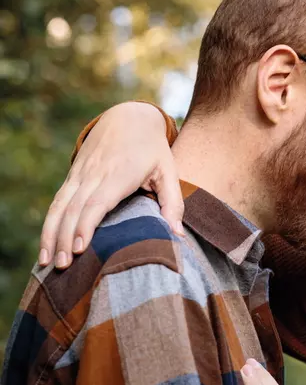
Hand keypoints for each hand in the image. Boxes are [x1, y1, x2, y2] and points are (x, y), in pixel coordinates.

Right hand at [39, 102, 183, 268]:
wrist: (129, 117)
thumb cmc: (153, 149)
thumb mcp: (169, 171)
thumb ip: (174, 203)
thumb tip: (178, 236)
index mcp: (119, 174)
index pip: (97, 202)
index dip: (86, 225)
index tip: (79, 248)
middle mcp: (94, 174)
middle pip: (74, 209)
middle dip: (64, 238)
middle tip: (63, 267)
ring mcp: (80, 174)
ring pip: (60, 206)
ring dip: (50, 234)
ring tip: (48, 262)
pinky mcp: (72, 176)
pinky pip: (57, 202)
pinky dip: (49, 223)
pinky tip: (47, 246)